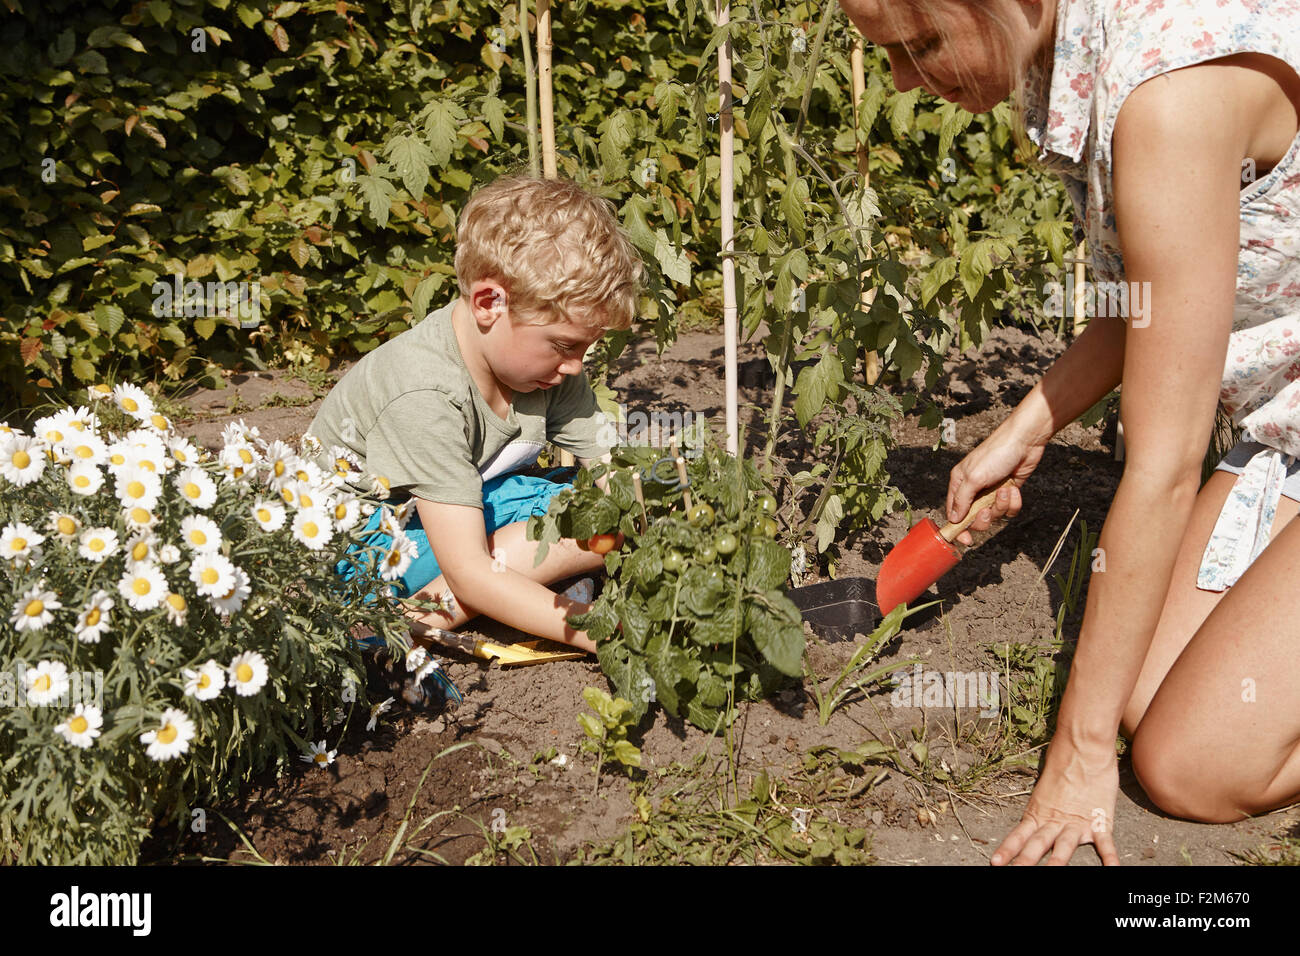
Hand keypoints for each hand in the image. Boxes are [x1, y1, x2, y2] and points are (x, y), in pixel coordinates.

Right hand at [946, 419, 1045, 545]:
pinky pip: (1009, 509)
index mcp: (959, 484)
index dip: (959, 528)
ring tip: (1005, 490)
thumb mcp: (974, 477)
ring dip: (1001, 505)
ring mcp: (992, 492)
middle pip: (975, 519)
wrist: (1025, 441)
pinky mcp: (1008, 492)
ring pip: (994, 515)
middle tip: (988, 508)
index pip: (953, 513)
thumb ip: (962, 500)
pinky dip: (1014, 502)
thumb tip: (953, 519)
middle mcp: (974, 490)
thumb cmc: (996, 454)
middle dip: (984, 517)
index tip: (966, 540)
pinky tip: (1014, 488)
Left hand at [992, 738, 1119, 865]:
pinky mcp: (1100, 820)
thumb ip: (1042, 802)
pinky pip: (1105, 844)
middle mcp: (1054, 820)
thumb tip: (1040, 808)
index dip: (1007, 849)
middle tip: (1015, 873)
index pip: (1019, 835)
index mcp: (1038, 810)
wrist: (1084, 745)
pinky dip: (1110, 859)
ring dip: (1056, 863)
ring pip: (1064, 848)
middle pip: (1037, 846)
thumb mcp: (1046, 784)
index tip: (995, 863)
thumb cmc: (1064, 757)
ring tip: (1051, 875)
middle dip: (1025, 862)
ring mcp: (1077, 822)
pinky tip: (1113, 870)